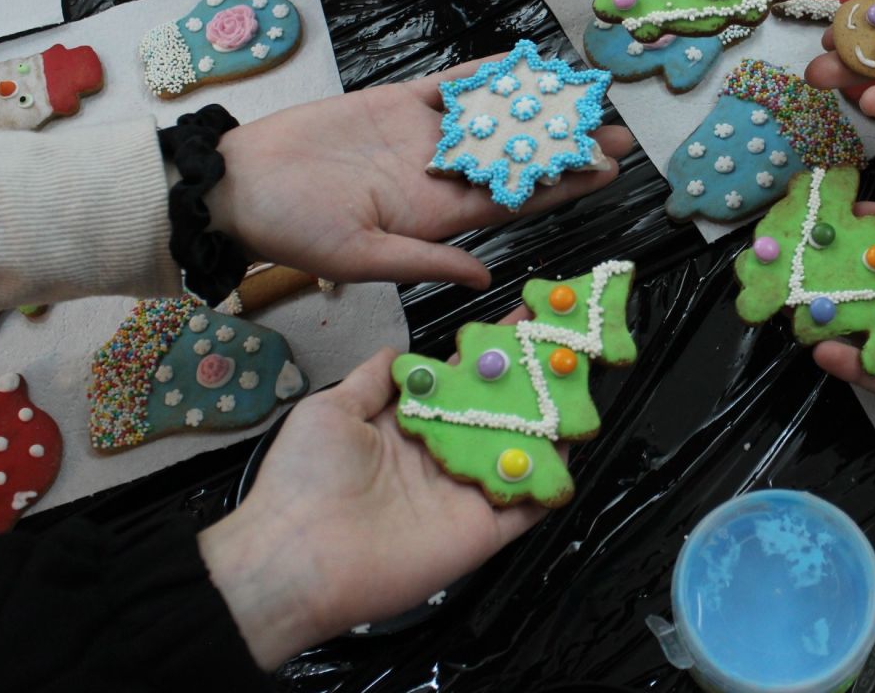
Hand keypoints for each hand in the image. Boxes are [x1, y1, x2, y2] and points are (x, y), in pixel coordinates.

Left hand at [201, 343, 545, 666]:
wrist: (294, 557)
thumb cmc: (302, 480)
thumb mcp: (330, 412)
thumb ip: (371, 382)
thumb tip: (399, 351)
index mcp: (410, 427)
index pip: (462, 381)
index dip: (491, 351)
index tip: (522, 317)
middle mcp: (442, 457)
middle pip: (499, 413)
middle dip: (531, 379)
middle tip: (565, 343)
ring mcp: (464, 494)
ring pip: (520, 452)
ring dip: (549, 422)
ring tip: (580, 384)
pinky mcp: (479, 532)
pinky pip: (526, 505)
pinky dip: (551, 480)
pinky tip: (574, 446)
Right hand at [207, 60, 633, 289]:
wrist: (238, 184)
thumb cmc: (290, 229)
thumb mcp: (360, 258)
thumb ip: (426, 260)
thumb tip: (484, 278)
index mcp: (437, 217)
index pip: (514, 203)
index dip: (560, 189)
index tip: (605, 174)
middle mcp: (437, 177)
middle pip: (516, 159)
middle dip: (565, 147)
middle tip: (618, 132)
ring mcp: (418, 139)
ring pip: (491, 119)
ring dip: (535, 107)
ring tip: (582, 92)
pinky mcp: (393, 105)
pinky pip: (448, 86)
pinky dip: (482, 74)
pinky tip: (520, 62)